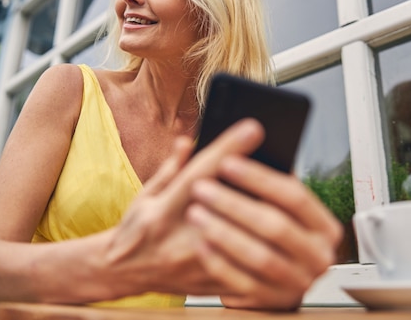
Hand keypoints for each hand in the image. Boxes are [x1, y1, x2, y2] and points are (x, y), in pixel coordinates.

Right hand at [102, 119, 268, 296]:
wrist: (125, 273)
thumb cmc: (137, 227)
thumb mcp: (147, 194)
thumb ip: (171, 168)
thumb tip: (188, 139)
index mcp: (161, 212)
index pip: (201, 175)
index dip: (228, 150)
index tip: (253, 128)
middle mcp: (178, 239)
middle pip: (228, 205)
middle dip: (256, 181)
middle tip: (282, 157)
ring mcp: (196, 265)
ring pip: (242, 236)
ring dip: (264, 212)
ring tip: (285, 192)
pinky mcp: (209, 282)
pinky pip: (243, 264)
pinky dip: (260, 243)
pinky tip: (277, 224)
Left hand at [186, 126, 342, 309]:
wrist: (274, 281)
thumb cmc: (272, 231)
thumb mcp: (276, 206)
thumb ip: (262, 181)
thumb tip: (242, 139)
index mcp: (324, 226)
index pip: (294, 195)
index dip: (259, 178)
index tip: (227, 161)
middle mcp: (319, 256)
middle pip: (276, 225)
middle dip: (235, 204)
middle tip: (201, 187)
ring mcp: (299, 282)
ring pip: (259, 255)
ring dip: (224, 232)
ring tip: (195, 213)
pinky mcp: (274, 302)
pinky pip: (243, 282)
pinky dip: (220, 261)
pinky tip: (200, 243)